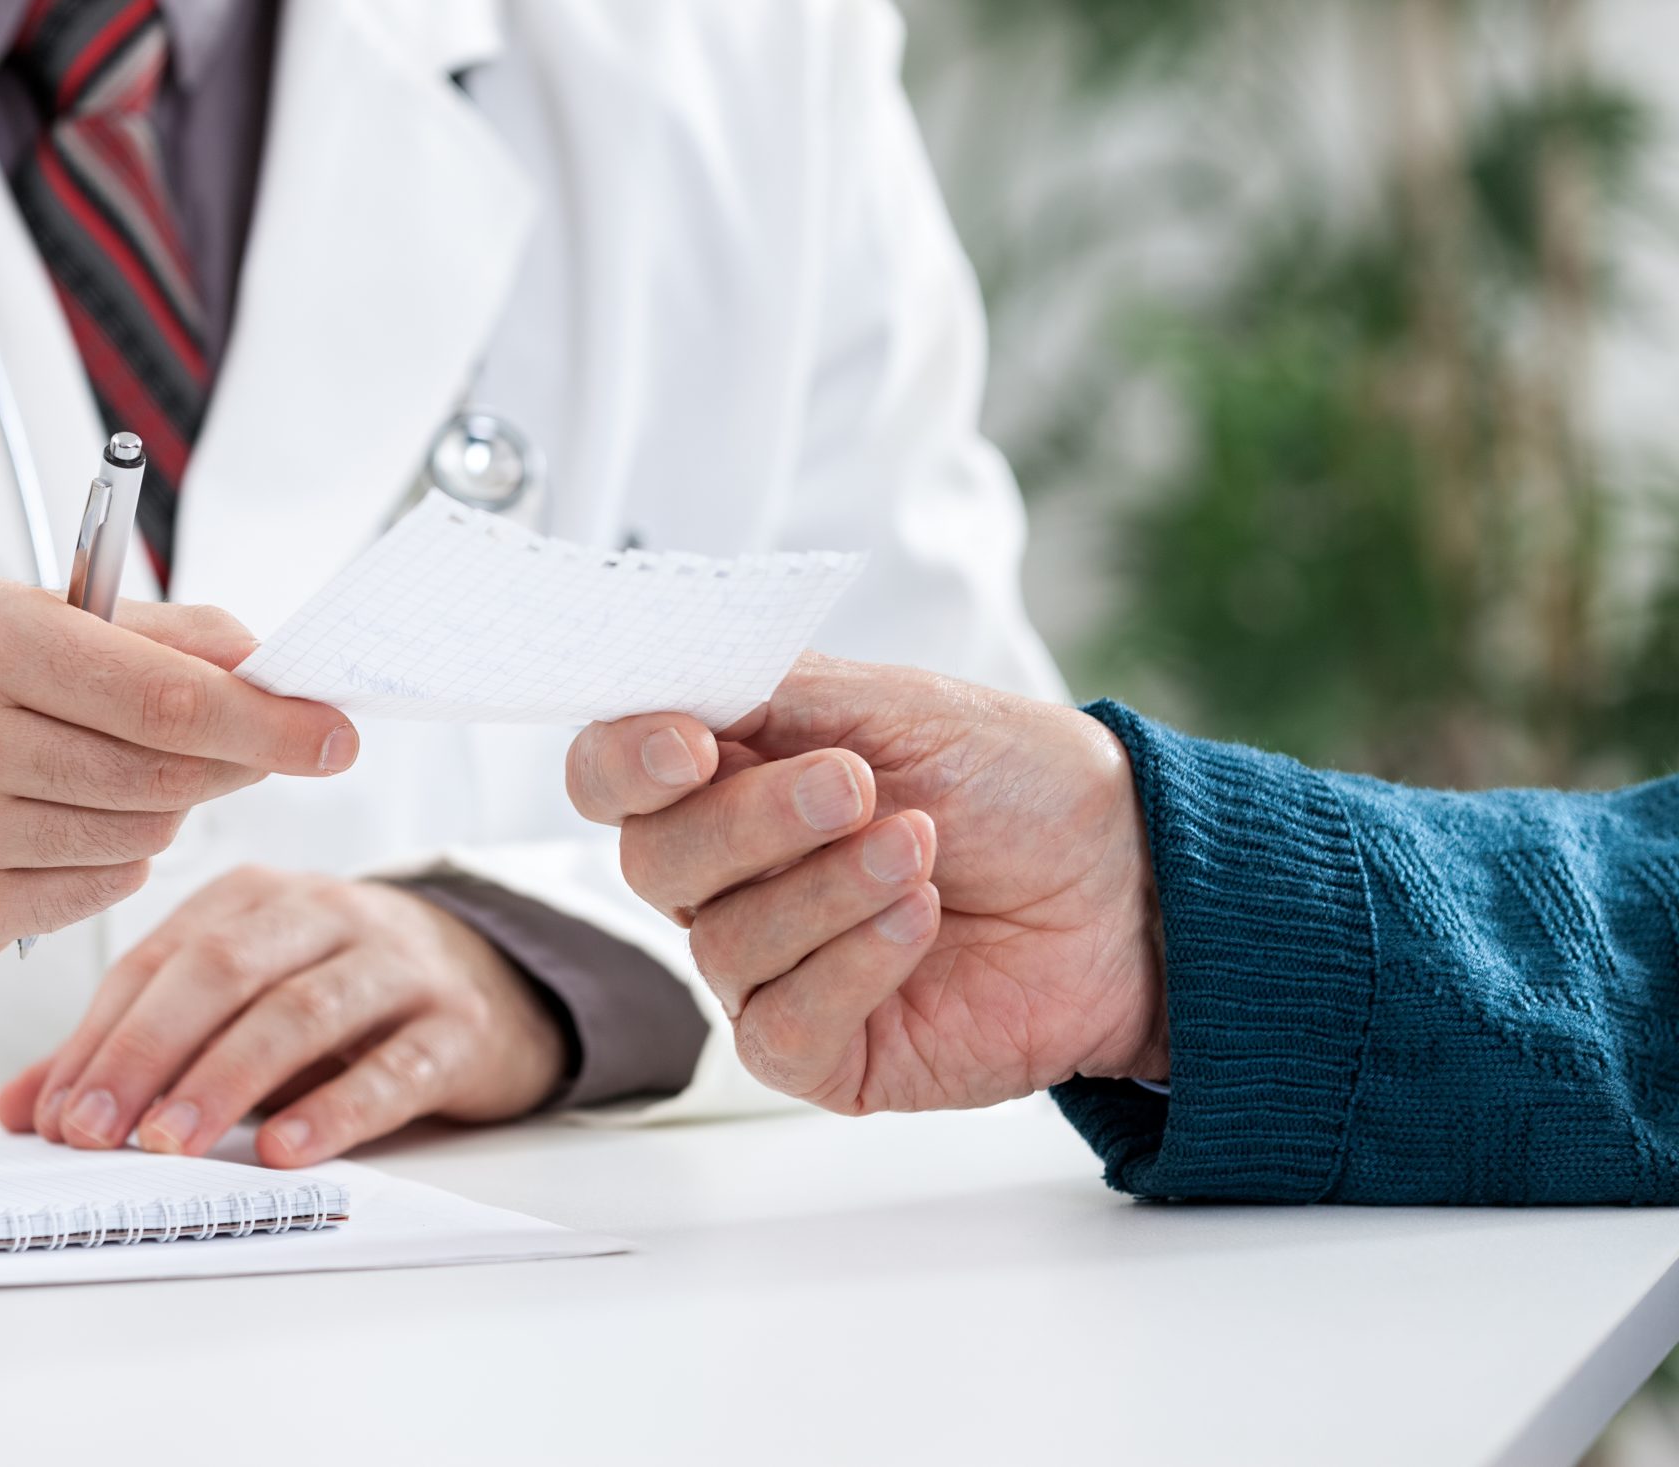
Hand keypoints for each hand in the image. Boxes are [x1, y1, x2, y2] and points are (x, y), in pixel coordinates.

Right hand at [0, 580, 358, 958]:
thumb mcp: (25, 607)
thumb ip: (156, 632)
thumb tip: (262, 660)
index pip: (164, 697)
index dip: (266, 720)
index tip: (333, 730)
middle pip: (162, 778)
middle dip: (230, 761)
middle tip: (254, 740)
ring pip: (140, 840)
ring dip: (165, 807)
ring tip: (122, 764)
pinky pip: (97, 892)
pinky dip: (116, 857)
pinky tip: (74, 814)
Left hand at [0, 867, 567, 1166]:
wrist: (486, 979)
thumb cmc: (333, 992)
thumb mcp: (231, 1004)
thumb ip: (130, 1050)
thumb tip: (21, 1109)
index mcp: (253, 898)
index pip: (160, 960)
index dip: (102, 1037)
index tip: (57, 1114)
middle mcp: (322, 913)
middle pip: (222, 973)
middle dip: (149, 1054)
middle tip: (98, 1131)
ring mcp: (395, 964)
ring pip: (299, 1012)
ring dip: (225, 1082)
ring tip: (170, 1147)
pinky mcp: (455, 1024)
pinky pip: (393, 1066)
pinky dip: (335, 1109)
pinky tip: (284, 1149)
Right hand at [565, 656, 1164, 1114]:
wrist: (1126, 877)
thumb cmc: (1012, 782)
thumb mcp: (890, 703)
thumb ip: (767, 690)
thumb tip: (666, 683)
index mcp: (726, 778)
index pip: (610, 776)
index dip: (624, 762)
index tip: (689, 746)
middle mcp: (729, 877)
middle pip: (654, 860)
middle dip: (753, 819)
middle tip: (856, 785)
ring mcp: (769, 969)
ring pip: (722, 941)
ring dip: (826, 888)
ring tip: (919, 851)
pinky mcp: (822, 1054)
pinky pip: (780, 1024)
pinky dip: (850, 964)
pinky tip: (919, 921)